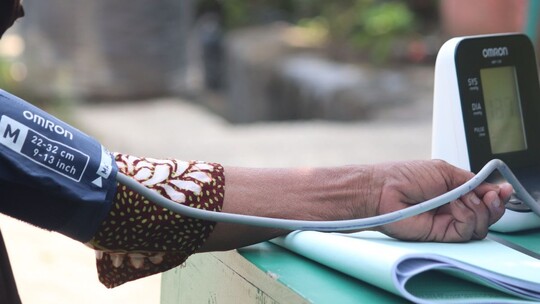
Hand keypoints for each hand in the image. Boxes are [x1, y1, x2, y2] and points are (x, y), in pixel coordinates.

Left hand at [369, 160, 512, 241]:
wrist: (382, 190)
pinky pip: (466, 231)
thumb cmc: (403, 177)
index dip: (495, 196)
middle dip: (494, 205)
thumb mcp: (444, 171)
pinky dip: (468, 216)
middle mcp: (452, 209)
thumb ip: (469, 181)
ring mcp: (447, 222)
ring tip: (465, 198)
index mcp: (453, 191)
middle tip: (491, 196)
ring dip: (480, 210)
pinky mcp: (441, 235)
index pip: (482, 198)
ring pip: (480, 226)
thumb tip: (492, 187)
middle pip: (486, 215)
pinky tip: (457, 206)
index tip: (502, 190)